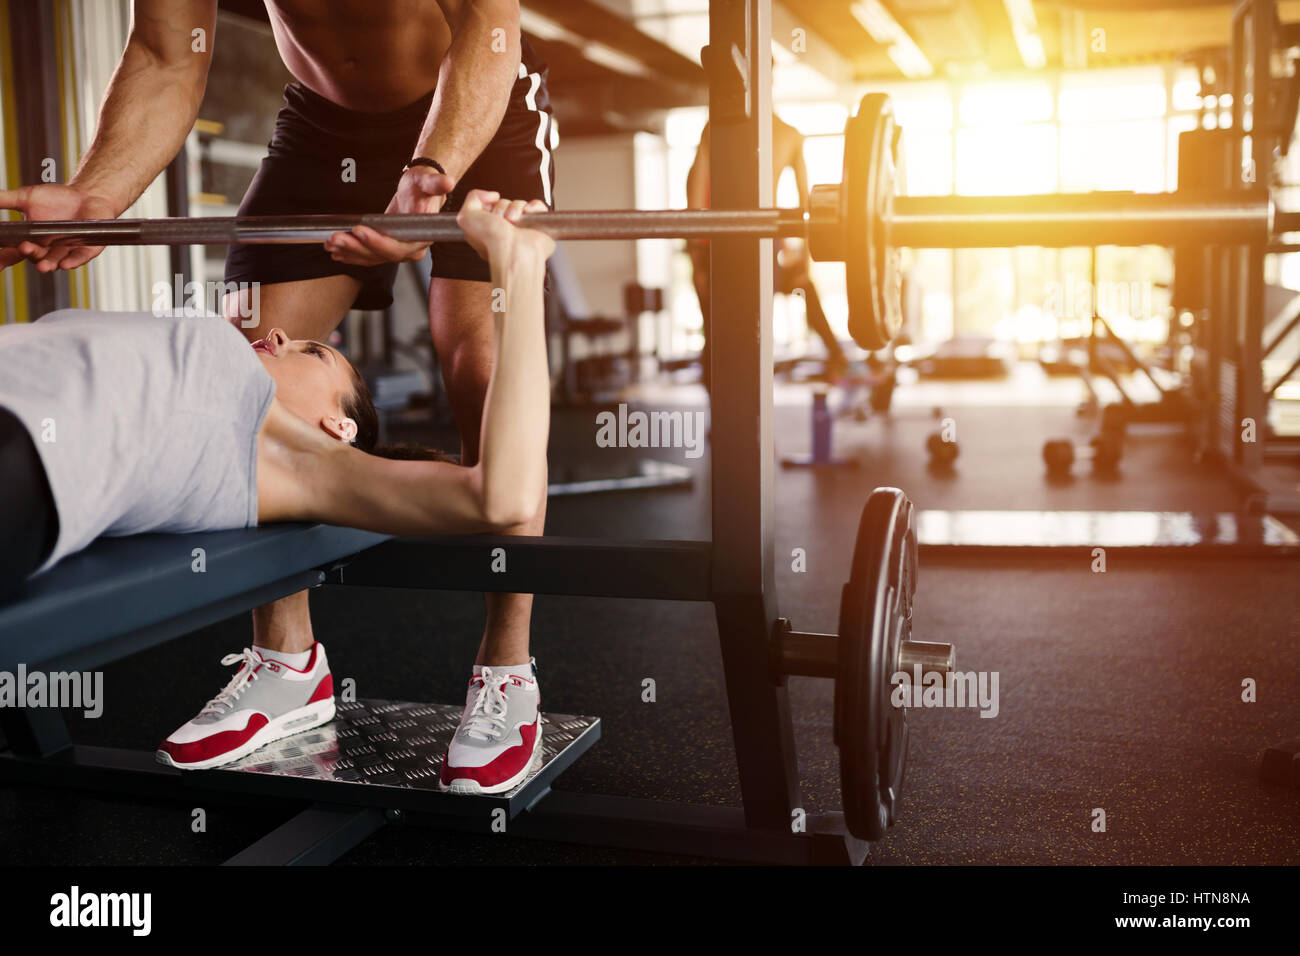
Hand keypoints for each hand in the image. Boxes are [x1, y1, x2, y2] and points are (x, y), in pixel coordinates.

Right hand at [0, 184, 118, 271]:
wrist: (86, 195)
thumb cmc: (58, 199)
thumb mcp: (26, 198)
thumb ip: (4, 200)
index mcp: (31, 240)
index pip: (13, 253)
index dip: (3, 259)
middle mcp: (48, 249)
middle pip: (36, 256)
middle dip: (30, 253)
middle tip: (24, 248)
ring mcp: (67, 250)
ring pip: (56, 261)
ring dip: (49, 264)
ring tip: (43, 266)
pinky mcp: (87, 249)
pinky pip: (80, 257)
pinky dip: (73, 261)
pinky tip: (66, 265)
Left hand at [324, 168, 454, 265]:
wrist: (420, 191)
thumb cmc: (423, 186)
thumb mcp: (427, 181)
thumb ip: (436, 183)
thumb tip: (447, 182)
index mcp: (421, 237)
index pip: (398, 247)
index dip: (378, 242)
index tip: (359, 229)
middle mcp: (411, 250)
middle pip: (381, 255)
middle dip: (357, 248)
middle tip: (336, 237)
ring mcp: (399, 251)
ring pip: (372, 258)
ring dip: (350, 252)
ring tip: (331, 242)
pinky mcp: (387, 248)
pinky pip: (368, 257)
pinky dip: (351, 255)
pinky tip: (335, 251)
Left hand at [455, 190, 552, 263]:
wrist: (513, 250)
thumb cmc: (491, 241)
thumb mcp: (465, 217)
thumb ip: (471, 199)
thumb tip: (491, 195)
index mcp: (488, 230)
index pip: (489, 206)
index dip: (488, 206)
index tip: (488, 214)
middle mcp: (505, 230)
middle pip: (504, 203)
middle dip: (502, 207)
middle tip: (502, 221)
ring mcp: (522, 228)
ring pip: (520, 204)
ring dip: (516, 208)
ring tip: (514, 222)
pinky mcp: (538, 227)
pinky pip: (537, 207)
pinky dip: (533, 207)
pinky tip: (527, 214)